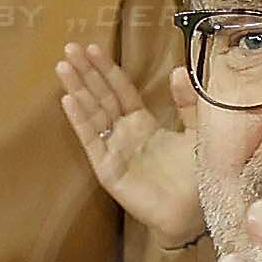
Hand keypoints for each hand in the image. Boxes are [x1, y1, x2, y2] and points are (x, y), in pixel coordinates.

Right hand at [54, 39, 203, 246]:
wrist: (195, 213)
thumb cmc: (197, 177)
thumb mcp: (199, 131)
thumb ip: (189, 103)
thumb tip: (178, 70)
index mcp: (143, 124)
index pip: (120, 90)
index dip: (107, 69)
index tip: (93, 47)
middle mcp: (125, 134)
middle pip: (101, 97)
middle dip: (85, 73)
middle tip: (70, 47)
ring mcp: (114, 151)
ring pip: (92, 114)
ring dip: (77, 90)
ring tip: (63, 67)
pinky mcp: (109, 169)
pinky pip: (92, 141)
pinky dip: (80, 121)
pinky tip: (68, 101)